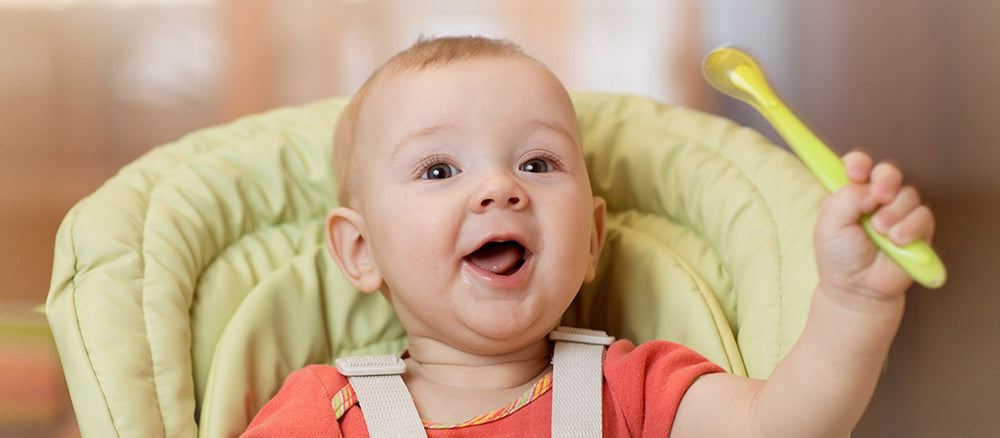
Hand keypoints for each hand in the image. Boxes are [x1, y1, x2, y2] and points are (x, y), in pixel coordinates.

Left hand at [813, 151, 935, 300]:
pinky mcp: (918, 229)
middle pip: (888, 172)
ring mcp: (898, 212)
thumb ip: (846, 197)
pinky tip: (897, 241)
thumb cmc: (839, 256)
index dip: (859, 163)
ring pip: (908, 194)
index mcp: (850, 193)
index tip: (856, 173)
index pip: (858, 164)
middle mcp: (875, 199)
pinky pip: (923, 215)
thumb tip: (871, 186)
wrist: (857, 288)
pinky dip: (910, 227)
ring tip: (880, 232)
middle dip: (886, 178)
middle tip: (880, 196)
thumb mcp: (830, 224)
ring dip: (894, 212)